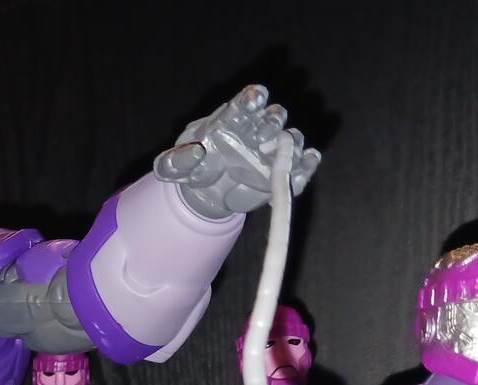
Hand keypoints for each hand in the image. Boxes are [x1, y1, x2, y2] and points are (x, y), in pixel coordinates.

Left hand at [154, 84, 320, 219]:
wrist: (206, 193)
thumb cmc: (191, 168)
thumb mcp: (172, 167)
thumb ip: (176, 160)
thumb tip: (196, 153)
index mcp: (234, 119)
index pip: (249, 100)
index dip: (254, 97)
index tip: (254, 98)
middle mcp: (258, 129)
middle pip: (275, 115)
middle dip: (272, 121)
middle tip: (262, 134)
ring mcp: (272, 151)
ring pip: (292, 139)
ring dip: (292, 145)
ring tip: (282, 157)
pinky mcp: (280, 173)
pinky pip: (300, 167)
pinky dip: (306, 167)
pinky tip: (304, 168)